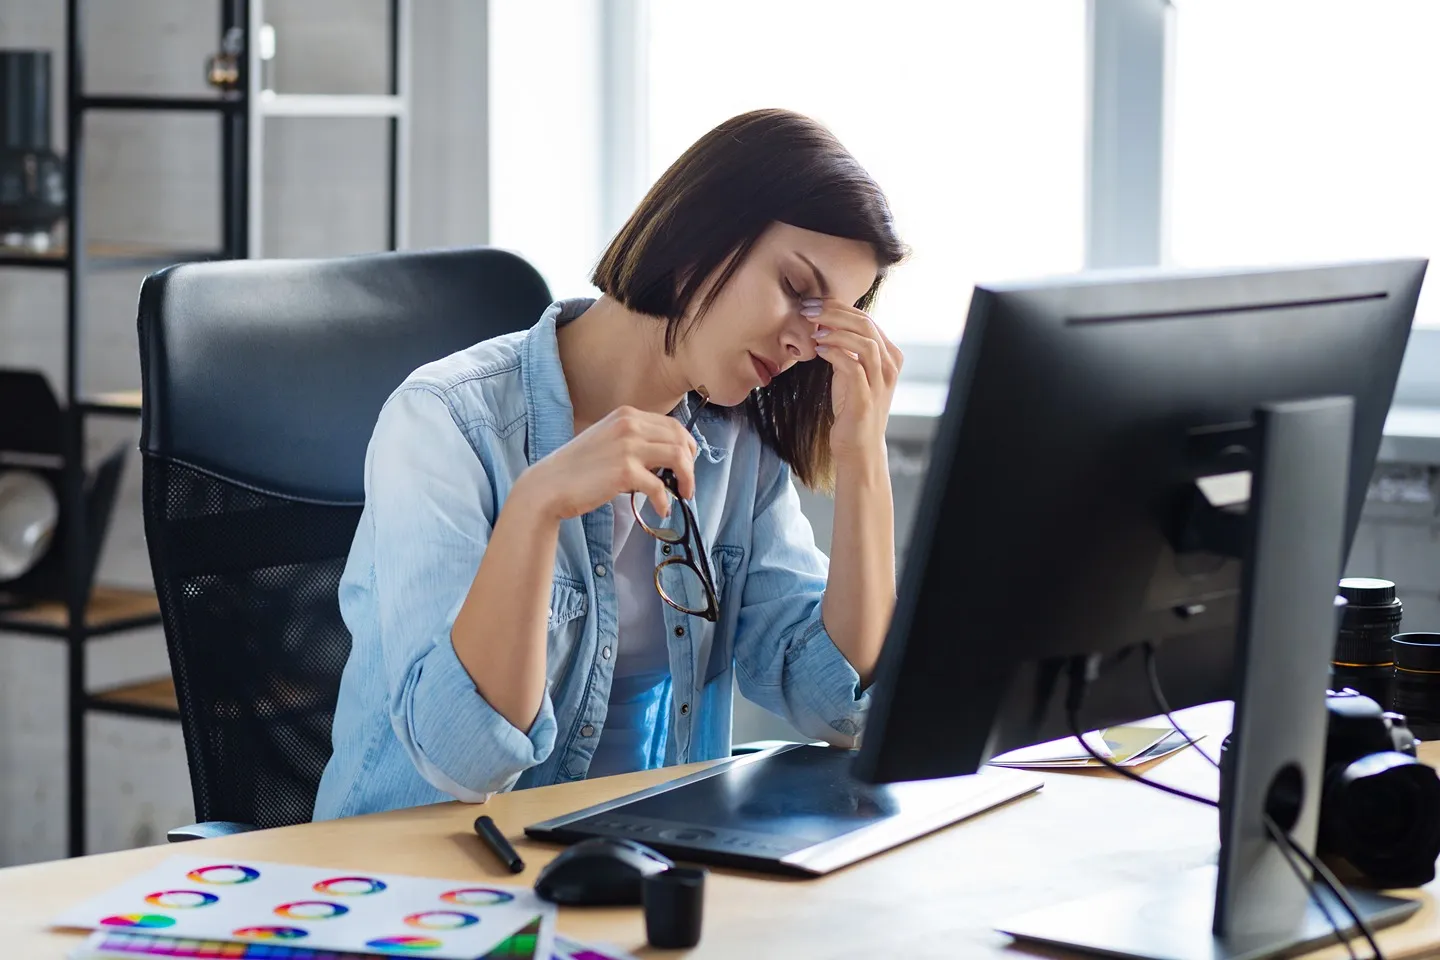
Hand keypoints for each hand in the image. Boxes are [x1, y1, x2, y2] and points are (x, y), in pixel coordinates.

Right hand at [517, 406, 697, 521]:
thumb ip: (635, 441)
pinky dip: (665, 501)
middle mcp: (630, 425)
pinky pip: (659, 487)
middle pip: (681, 440)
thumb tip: (667, 459)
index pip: (673, 425)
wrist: (550, 485)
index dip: (687, 446)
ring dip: (687, 479)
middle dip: (691, 463)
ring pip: (678, 458)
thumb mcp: (608, 439)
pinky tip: (661, 510)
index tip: (686, 465)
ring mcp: (628, 447)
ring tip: (683, 495)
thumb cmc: (578, 467)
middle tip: (687, 483)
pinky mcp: (624, 471)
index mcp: (627, 415)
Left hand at [802, 298, 902, 467]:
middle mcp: (889, 365)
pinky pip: (853, 367)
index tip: (812, 304)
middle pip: (865, 324)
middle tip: (808, 310)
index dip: (838, 307)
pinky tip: (818, 351)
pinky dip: (835, 353)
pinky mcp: (866, 397)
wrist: (858, 446)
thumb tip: (825, 323)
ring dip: (835, 332)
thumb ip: (845, 348)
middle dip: (834, 312)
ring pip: (864, 342)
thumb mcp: (850, 371)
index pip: (865, 318)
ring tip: (813, 331)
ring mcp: (880, 381)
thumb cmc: (851, 407)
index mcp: (888, 354)